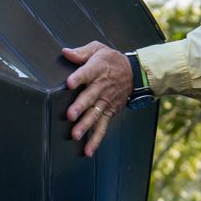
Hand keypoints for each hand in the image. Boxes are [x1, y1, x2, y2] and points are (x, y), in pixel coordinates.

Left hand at [60, 41, 132, 156]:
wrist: (135, 73)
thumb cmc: (111, 60)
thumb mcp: (98, 49)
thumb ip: (81, 52)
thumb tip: (65, 52)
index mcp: (97, 69)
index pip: (87, 73)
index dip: (78, 78)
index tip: (70, 83)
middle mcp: (101, 87)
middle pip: (90, 97)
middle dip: (80, 106)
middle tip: (71, 115)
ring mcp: (105, 102)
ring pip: (95, 114)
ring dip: (86, 125)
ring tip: (76, 135)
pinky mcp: (109, 112)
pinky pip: (102, 127)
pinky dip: (96, 139)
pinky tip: (88, 151)